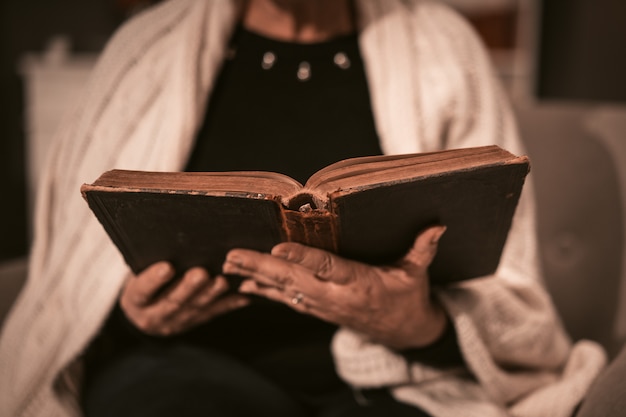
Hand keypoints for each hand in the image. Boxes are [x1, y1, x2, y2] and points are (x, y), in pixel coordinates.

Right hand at [120, 262, 249, 335]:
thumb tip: (170, 238)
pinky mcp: (194, 323)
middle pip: (173, 301)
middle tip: (202, 273)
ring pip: (196, 308)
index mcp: (136, 301)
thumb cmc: (143, 281)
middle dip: (189, 287)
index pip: (142, 290)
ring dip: (212, 294)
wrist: (144, 311)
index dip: (153, 280)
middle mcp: (154, 317)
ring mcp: (175, 323)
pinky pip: (213, 314)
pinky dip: (229, 304)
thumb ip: (149, 262)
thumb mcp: (137, 274)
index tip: (166, 267)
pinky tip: (242, 295)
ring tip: (223, 281)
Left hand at [223, 226, 447, 349]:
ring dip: (255, 277)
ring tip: (228, 266)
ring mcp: (324, 306)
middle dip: (260, 266)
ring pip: (284, 291)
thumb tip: (437, 225)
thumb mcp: (418, 275)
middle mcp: (335, 296)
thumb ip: (422, 249)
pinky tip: (244, 284)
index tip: (277, 247)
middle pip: (293, 279)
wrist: (404, 334)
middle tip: (232, 255)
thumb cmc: (409, 299)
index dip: (301, 257)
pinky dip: (265, 292)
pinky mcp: (319, 310)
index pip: (326, 267)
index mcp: (358, 283)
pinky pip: (287, 300)